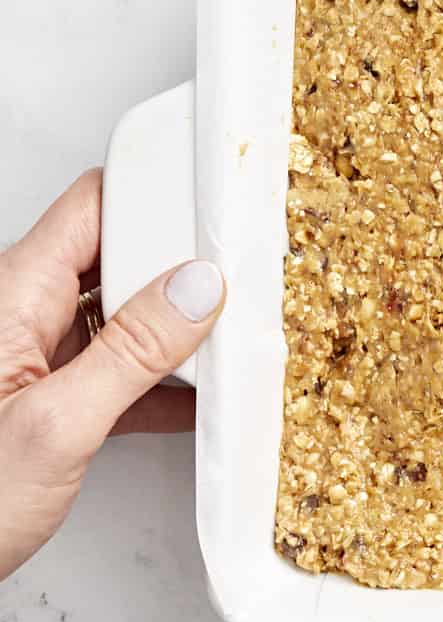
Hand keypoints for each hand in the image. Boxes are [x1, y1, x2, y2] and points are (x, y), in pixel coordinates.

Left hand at [0, 169, 224, 579]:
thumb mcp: (55, 426)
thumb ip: (132, 353)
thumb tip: (197, 288)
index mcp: (13, 294)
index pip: (96, 206)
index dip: (157, 195)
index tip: (217, 206)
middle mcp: (22, 311)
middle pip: (117, 252)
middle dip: (180, 263)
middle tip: (240, 277)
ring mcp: (35, 353)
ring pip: (121, 310)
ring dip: (175, 325)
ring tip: (230, 335)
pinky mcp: (49, 395)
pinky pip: (116, 364)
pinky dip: (160, 377)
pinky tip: (198, 397)